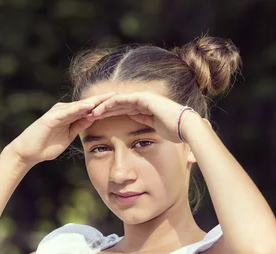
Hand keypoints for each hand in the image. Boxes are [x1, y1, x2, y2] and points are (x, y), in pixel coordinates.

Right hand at [7, 92, 115, 165]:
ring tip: (110, 97)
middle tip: (119, 94)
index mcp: (69, 115)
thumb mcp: (68, 136)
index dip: (103, 105)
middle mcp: (64, 110)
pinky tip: (91, 106)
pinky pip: (69, 112)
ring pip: (80, 105)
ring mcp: (58, 112)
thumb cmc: (46, 145)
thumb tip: (91, 118)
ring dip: (95, 101)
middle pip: (87, 103)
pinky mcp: (52, 117)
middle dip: (103, 99)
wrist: (28, 151)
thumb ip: (79, 126)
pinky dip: (80, 108)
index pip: (89, 108)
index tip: (118, 103)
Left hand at [85, 91, 205, 142]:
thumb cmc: (176, 133)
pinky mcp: (144, 98)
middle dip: (104, 109)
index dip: (110, 115)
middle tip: (89, 115)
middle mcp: (144, 102)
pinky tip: (100, 109)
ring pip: (118, 101)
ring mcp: (144, 98)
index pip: (124, 110)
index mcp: (146, 109)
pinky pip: (123, 100)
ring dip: (103, 106)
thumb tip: (138, 127)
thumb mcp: (157, 130)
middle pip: (118, 104)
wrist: (187, 128)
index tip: (98, 121)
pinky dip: (111, 104)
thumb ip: (146, 124)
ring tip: (90, 112)